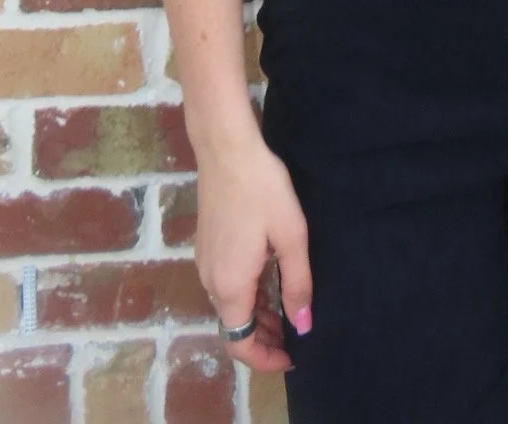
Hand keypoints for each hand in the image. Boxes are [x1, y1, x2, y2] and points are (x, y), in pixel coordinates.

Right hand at [195, 130, 312, 374]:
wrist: (227, 149)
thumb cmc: (263, 190)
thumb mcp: (291, 237)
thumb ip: (297, 285)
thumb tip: (304, 326)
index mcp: (230, 286)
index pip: (239, 343)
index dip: (264, 358)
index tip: (292, 355)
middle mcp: (210, 280)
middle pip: (233, 326)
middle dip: (264, 336)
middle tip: (296, 331)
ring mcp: (204, 261)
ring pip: (228, 305)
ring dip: (255, 314)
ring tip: (287, 305)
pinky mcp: (205, 244)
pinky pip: (224, 284)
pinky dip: (246, 293)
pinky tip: (268, 277)